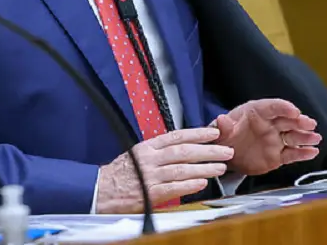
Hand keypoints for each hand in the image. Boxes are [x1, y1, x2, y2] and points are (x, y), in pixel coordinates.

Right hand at [95, 127, 233, 212]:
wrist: (100, 190)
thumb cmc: (119, 174)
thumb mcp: (138, 155)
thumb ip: (159, 152)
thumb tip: (183, 149)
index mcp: (148, 146)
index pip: (176, 136)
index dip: (197, 133)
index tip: (214, 132)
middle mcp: (150, 158)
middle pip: (184, 151)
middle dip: (208, 150)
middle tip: (226, 150)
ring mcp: (150, 176)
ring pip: (182, 168)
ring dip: (204, 167)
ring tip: (220, 167)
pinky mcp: (149, 193)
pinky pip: (173, 187)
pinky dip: (189, 185)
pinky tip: (202, 183)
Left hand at [213, 99, 321, 175]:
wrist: (227, 155)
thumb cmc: (226, 136)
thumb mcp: (221, 131)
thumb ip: (224, 126)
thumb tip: (221, 120)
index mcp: (256, 113)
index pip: (272, 107)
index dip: (284, 108)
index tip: (294, 111)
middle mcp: (269, 125)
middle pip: (287, 121)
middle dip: (300, 121)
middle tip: (309, 123)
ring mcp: (275, 140)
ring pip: (293, 137)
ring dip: (305, 137)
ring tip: (315, 138)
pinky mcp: (278, 156)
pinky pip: (292, 154)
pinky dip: (303, 153)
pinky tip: (312, 152)